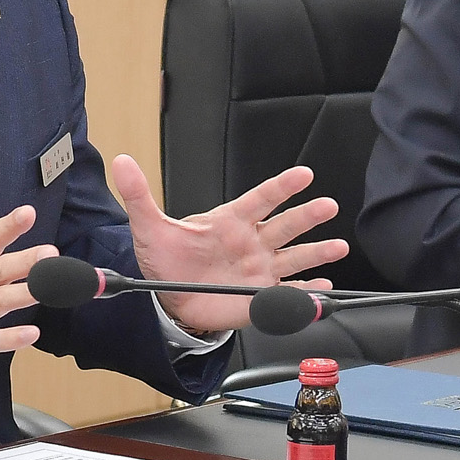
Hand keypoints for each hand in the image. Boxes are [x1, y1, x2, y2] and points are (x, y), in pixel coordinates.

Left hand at [112, 154, 346, 332]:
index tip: (304, 174)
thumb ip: (138, 195)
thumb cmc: (166, 258)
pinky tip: (324, 288)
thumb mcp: (149, 226)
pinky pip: (290, 293)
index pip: (260, 198)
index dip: (282, 187)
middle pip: (285, 225)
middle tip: (327, 205)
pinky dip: (307, 292)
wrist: (169, 297)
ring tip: (338, 247)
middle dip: (306, 216)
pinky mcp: (262, 296)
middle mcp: (252, 242)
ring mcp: (260, 269)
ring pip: (295, 258)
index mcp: (230, 221)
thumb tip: (121, 162)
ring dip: (317, 253)